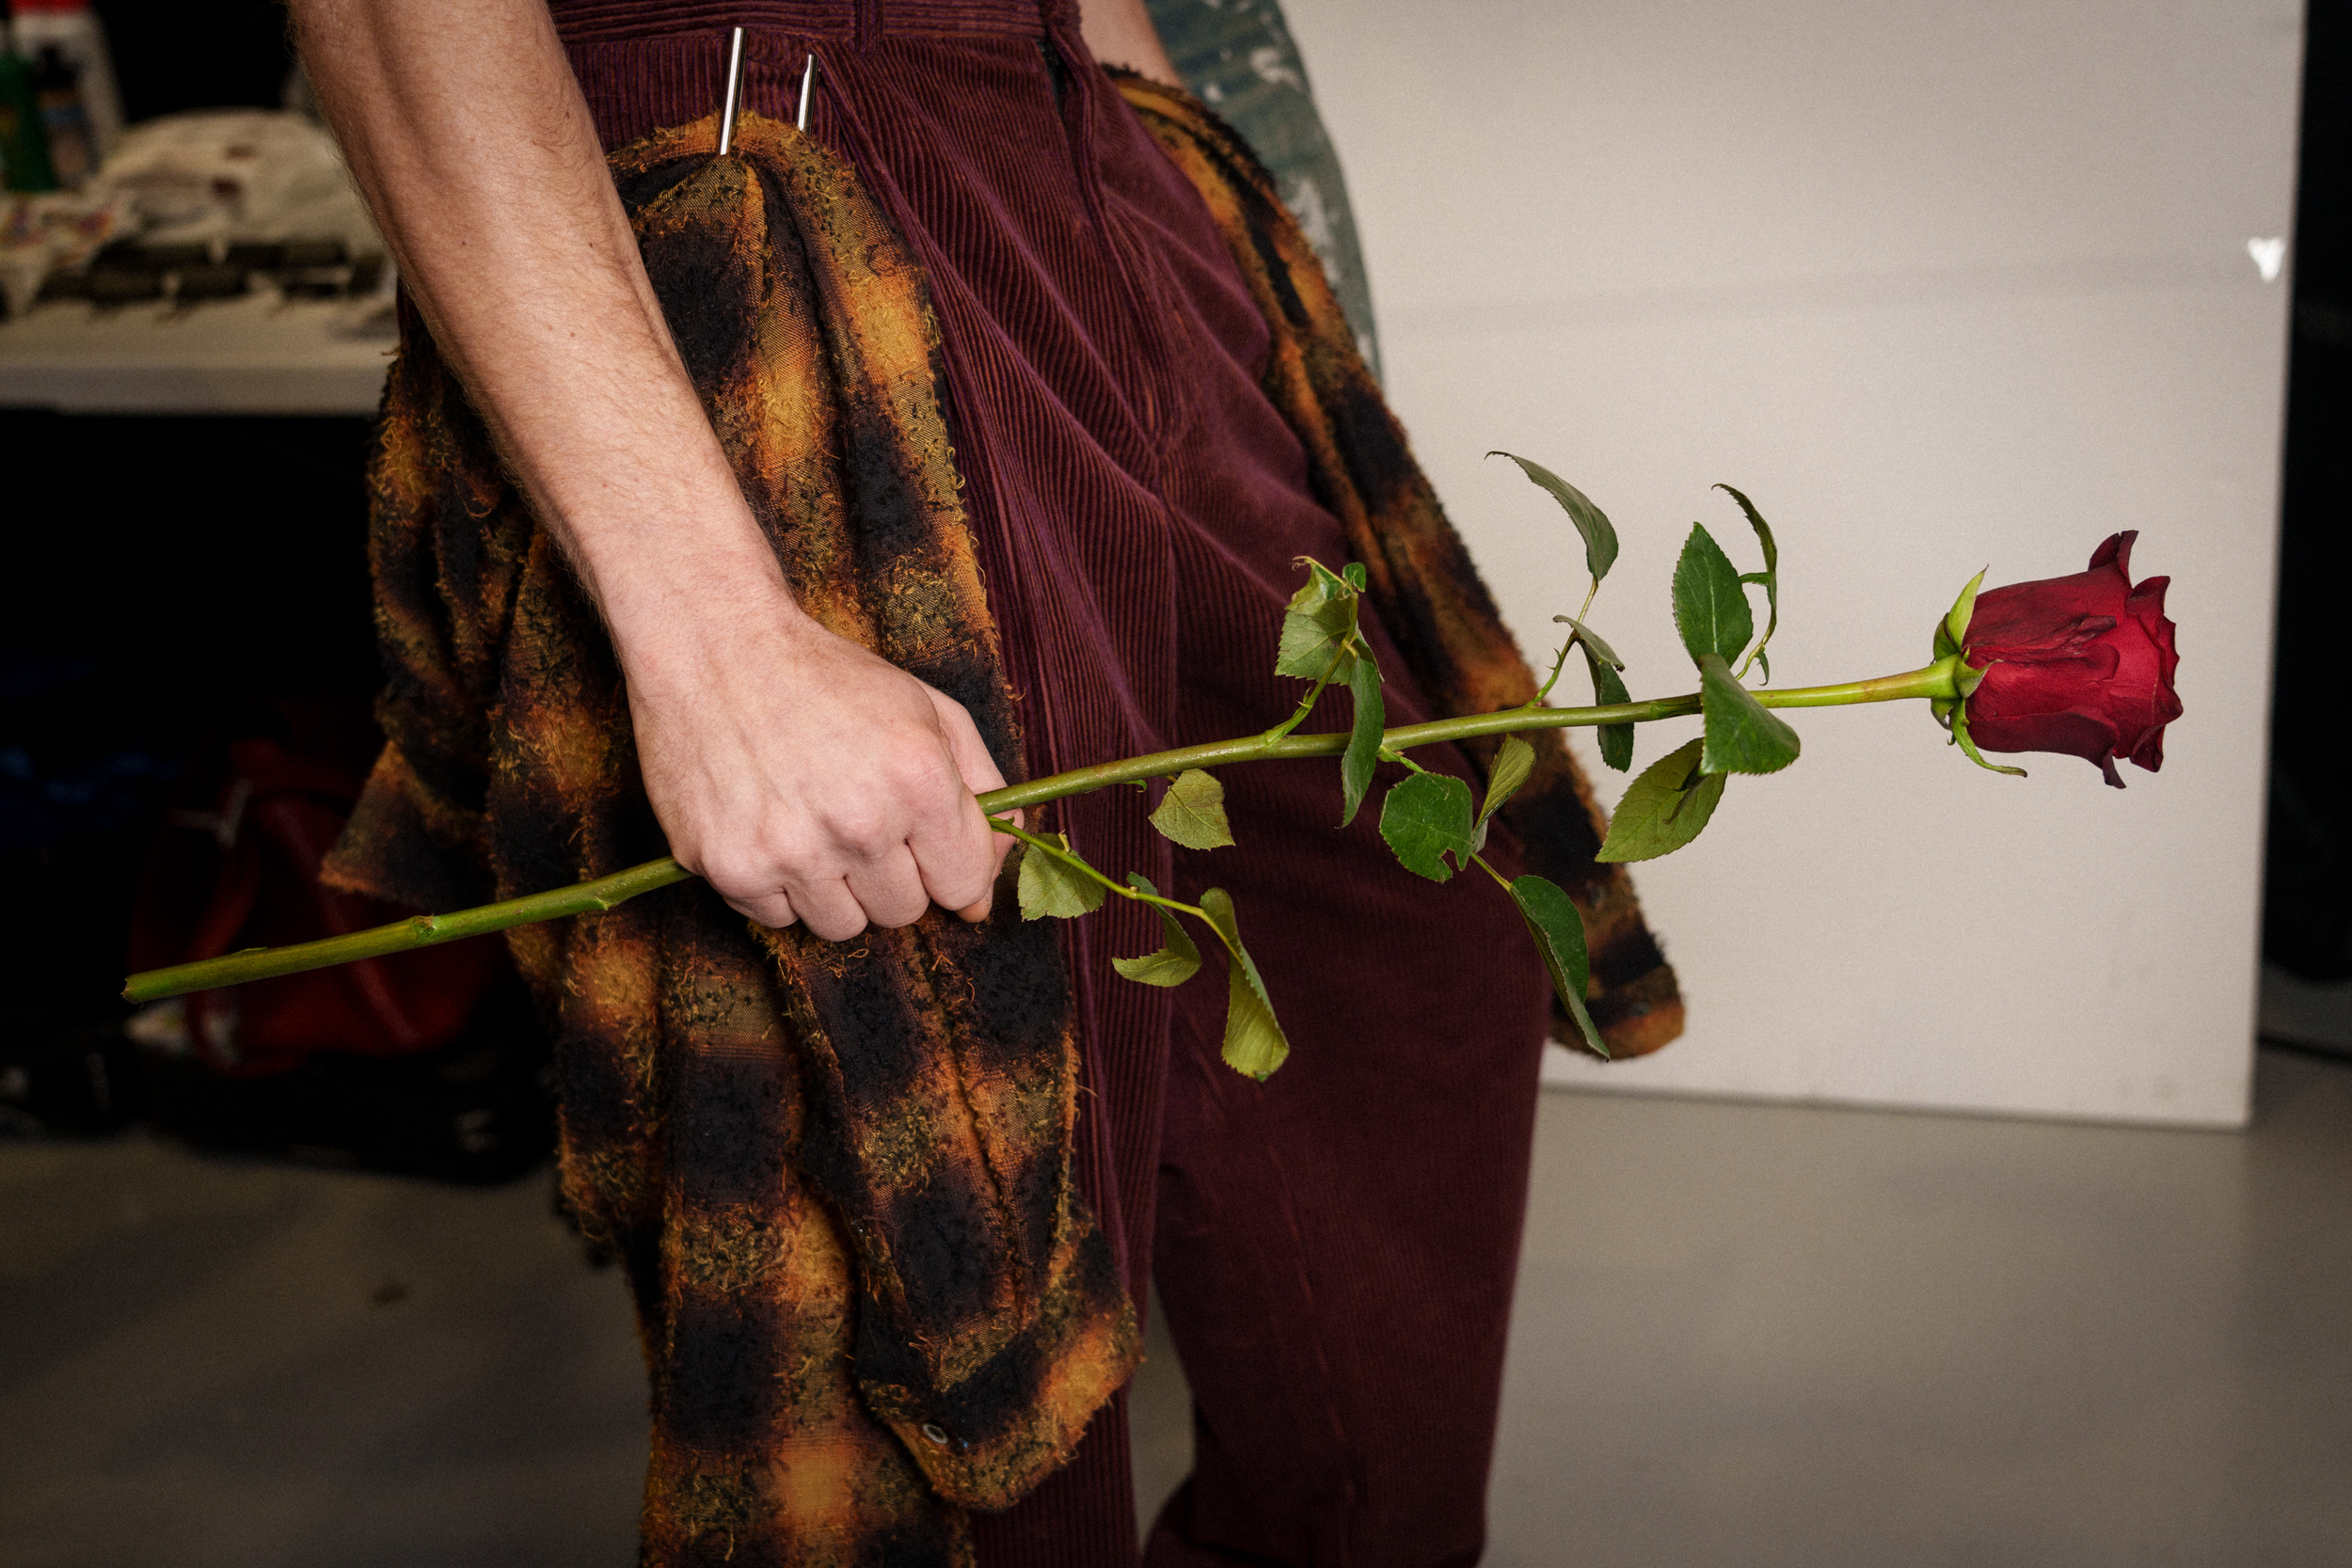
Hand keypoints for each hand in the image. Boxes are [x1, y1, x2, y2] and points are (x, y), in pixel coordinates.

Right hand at [625, 588, 1014, 940]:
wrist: (715, 648)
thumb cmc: (829, 679)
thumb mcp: (928, 711)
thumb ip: (982, 795)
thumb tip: (984, 895)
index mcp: (919, 779)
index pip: (964, 883)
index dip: (949, 864)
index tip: (926, 842)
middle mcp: (859, 824)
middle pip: (903, 911)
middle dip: (893, 875)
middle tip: (859, 819)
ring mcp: (790, 852)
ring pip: (841, 926)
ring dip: (836, 888)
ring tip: (813, 824)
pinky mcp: (730, 868)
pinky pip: (776, 919)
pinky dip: (779, 886)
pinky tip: (770, 827)